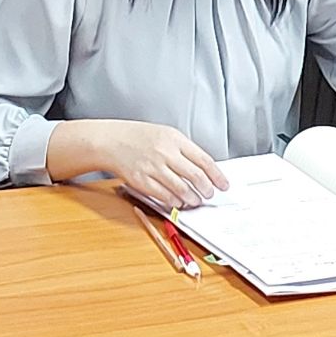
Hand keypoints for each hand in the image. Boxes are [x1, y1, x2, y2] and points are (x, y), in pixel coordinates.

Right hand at [64, 120, 229, 210]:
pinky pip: (164, 196)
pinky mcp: (142, 181)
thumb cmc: (140, 137)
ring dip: (192, 198)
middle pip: (195, 176)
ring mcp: (153, 168)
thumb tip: (204, 169)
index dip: (217, 175)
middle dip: (206, 189)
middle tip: (209, 194)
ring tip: (195, 200)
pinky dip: (175, 201)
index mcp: (175, 139)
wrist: (112, 141)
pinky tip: (178, 202)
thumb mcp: (166, 135)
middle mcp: (165, 153)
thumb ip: (184, 150)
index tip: (223, 184)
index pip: (203, 160)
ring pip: (181, 189)